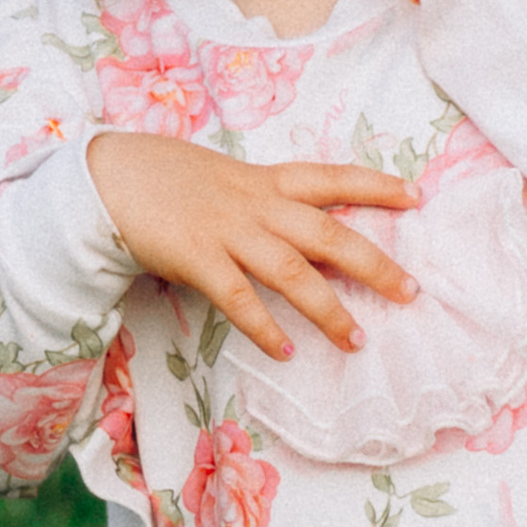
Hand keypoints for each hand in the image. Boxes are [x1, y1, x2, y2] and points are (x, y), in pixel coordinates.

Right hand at [87, 137, 418, 359]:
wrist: (110, 175)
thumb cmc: (170, 179)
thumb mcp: (227, 178)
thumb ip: (265, 200)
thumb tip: (303, 229)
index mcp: (267, 180)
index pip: (334, 178)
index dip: (376, 187)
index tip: (416, 196)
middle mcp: (257, 205)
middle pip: (329, 235)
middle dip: (375, 264)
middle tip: (410, 292)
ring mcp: (228, 232)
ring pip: (292, 273)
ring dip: (327, 310)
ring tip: (355, 340)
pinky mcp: (197, 257)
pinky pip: (238, 298)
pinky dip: (263, 326)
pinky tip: (284, 351)